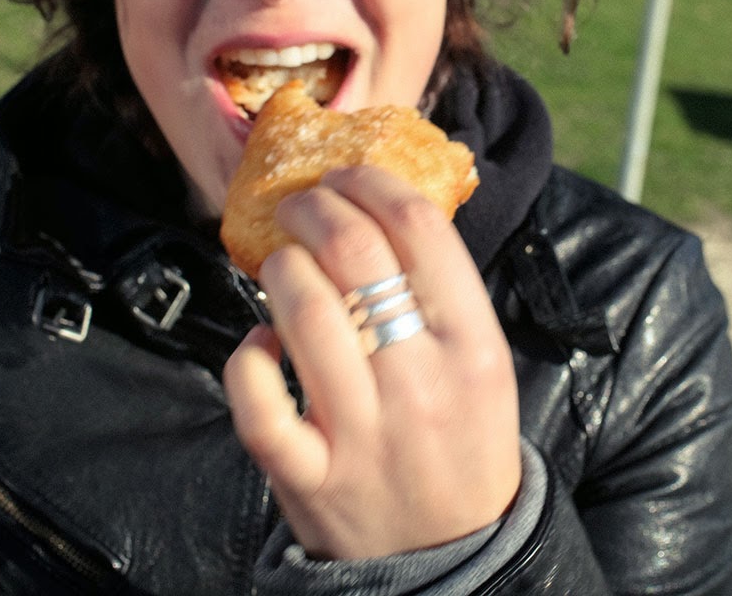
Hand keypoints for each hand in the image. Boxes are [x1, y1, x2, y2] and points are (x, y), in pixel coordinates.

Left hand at [221, 165, 521, 559]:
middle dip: (314, 207)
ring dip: (279, 267)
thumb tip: (382, 210)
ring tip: (281, 264)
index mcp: (473, 349)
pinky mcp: (308, 476)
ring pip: (300, 310)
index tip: (349, 176)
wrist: (454, 560)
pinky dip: (248, 356)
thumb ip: (444, 297)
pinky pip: (256, 397)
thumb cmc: (463, 445)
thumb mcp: (483, 366)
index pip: (422, 229)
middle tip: (301, 204)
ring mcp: (361, 432)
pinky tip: (261, 345)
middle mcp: (420, 384)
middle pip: (354, 251)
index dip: (374, 183)